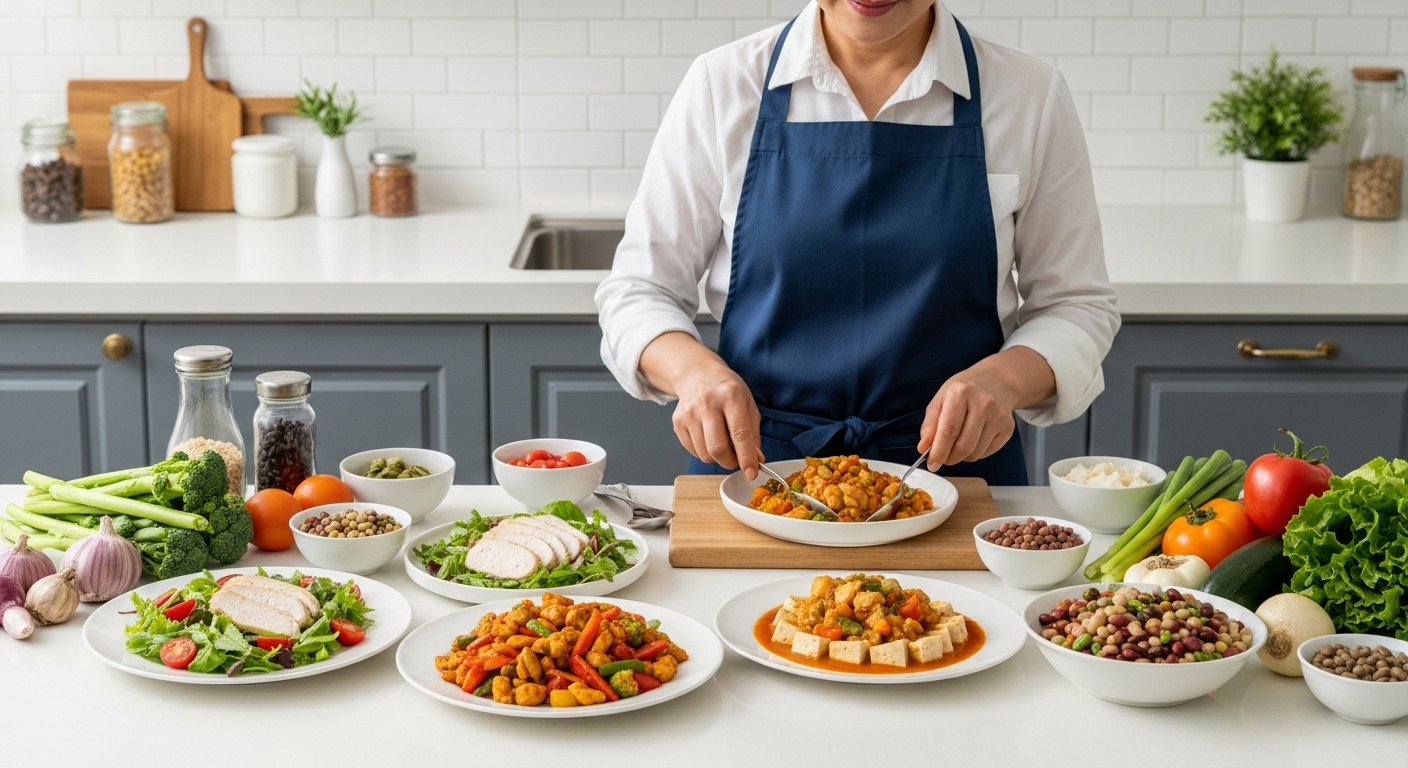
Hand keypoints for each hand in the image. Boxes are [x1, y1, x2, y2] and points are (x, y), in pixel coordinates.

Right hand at [640, 332, 764, 477]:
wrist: (697, 374)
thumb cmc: (726, 390)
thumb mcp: (747, 403)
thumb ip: (753, 433)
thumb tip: (756, 459)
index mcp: (730, 395)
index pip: (739, 433)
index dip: (746, 457)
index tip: (751, 473)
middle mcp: (707, 403)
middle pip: (717, 448)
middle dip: (730, 462)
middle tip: (736, 459)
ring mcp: (689, 413)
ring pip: (704, 454)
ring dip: (717, 458)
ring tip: (722, 443)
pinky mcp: (677, 422)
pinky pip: (693, 450)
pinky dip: (704, 451)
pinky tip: (708, 436)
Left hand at [918, 347, 1054, 470]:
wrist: (996, 381)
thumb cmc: (964, 392)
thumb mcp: (941, 399)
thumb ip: (930, 424)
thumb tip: (923, 448)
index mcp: (961, 393)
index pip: (949, 430)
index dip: (939, 451)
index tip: (932, 464)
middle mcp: (983, 404)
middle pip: (964, 446)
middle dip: (949, 458)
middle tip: (942, 458)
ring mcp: (998, 417)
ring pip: (975, 453)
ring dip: (961, 456)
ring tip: (958, 442)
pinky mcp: (1008, 428)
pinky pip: (986, 453)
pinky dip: (975, 453)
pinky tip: (973, 438)